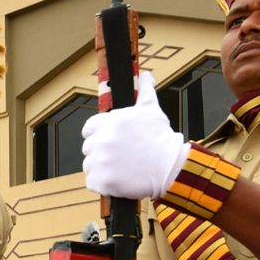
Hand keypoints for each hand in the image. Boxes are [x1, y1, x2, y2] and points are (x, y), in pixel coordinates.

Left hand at [81, 71, 190, 199]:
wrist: (171, 167)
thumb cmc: (161, 138)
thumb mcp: (152, 110)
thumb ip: (145, 91)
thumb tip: (147, 75)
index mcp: (108, 122)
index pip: (88, 129)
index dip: (99, 135)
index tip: (112, 141)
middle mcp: (101, 141)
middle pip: (89, 148)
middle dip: (102, 152)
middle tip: (122, 156)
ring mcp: (100, 162)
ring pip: (89, 166)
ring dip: (102, 169)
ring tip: (122, 168)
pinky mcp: (102, 181)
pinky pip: (92, 183)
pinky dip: (103, 184)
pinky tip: (118, 180)